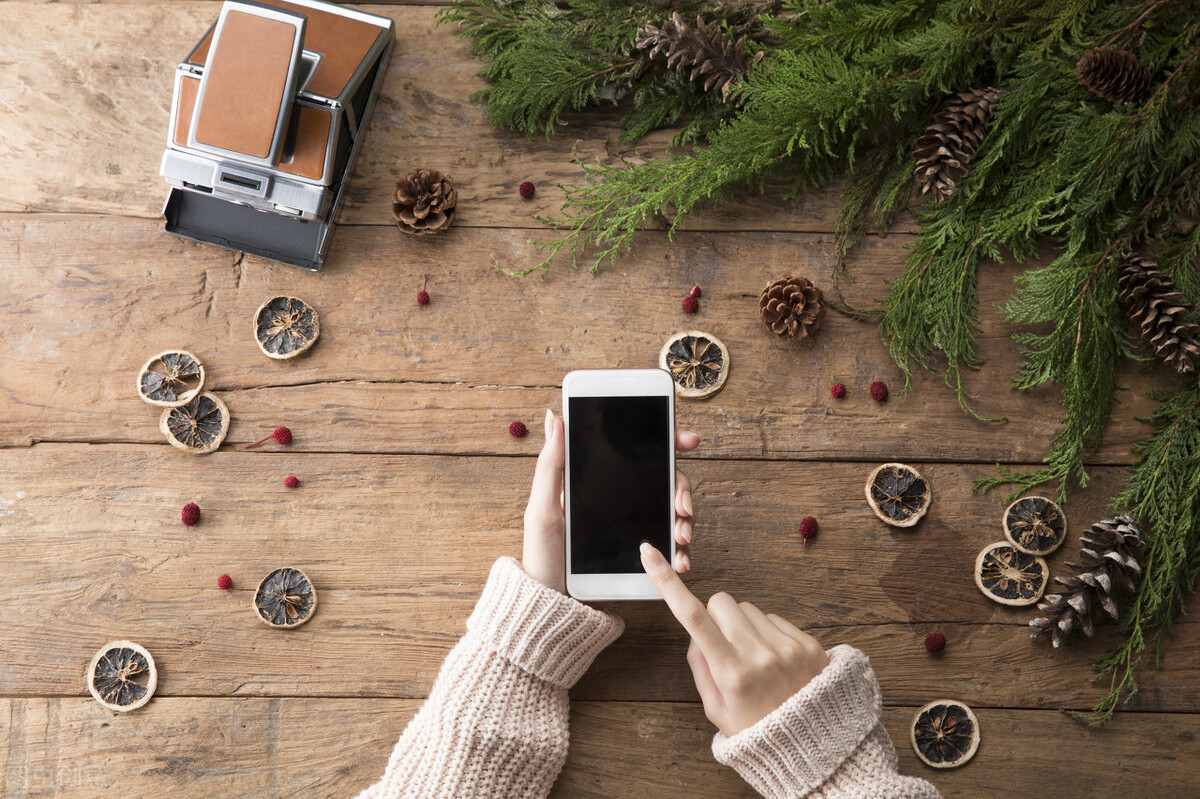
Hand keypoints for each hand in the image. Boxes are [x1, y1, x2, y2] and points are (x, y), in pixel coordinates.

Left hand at [522, 409, 699, 593]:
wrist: (553, 604)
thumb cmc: (542, 556)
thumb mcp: (542, 509)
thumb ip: (550, 465)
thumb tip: (554, 417)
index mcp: (598, 482)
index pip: (636, 452)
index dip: (666, 441)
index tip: (687, 440)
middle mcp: (620, 499)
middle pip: (664, 480)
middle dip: (682, 490)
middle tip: (681, 508)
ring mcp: (632, 525)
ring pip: (672, 511)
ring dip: (685, 520)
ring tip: (681, 537)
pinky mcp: (639, 552)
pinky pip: (668, 544)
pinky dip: (680, 550)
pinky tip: (680, 558)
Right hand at [640, 542, 829, 736]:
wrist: (814, 746)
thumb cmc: (757, 730)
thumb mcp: (716, 708)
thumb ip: (700, 666)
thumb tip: (695, 632)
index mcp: (731, 674)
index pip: (692, 618)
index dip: (668, 583)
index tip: (649, 554)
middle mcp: (759, 656)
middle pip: (721, 602)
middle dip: (715, 615)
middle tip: (724, 645)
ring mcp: (787, 648)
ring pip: (748, 608)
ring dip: (744, 625)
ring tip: (755, 659)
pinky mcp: (808, 644)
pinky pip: (775, 618)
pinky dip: (768, 633)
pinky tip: (775, 660)